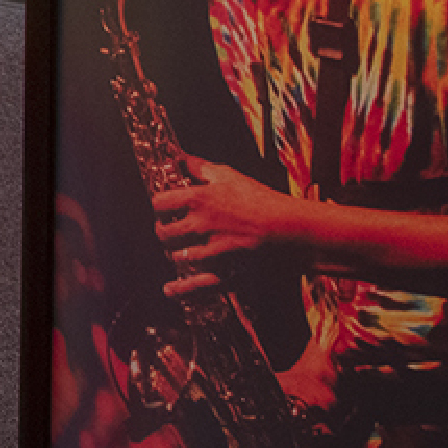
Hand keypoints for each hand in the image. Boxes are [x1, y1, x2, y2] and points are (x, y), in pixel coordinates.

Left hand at [153, 154, 306, 296]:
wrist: (287, 225)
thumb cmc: (260, 199)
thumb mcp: (229, 175)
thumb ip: (201, 167)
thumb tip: (182, 158)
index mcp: (198, 199)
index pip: (159, 203)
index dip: (159, 206)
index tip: (164, 208)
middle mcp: (199, 225)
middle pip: (163, 232)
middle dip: (163, 231)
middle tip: (169, 229)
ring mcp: (209, 249)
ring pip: (175, 256)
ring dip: (176, 252)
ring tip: (181, 248)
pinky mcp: (222, 268)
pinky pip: (193, 283)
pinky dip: (179, 288)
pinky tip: (170, 288)